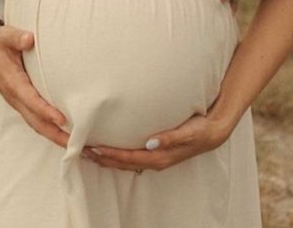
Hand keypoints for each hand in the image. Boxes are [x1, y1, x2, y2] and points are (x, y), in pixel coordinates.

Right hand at [0, 24, 67, 147]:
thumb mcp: (5, 35)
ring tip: (78, 146)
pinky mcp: (22, 102)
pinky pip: (37, 120)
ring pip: (37, 124)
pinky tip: (66, 135)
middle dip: (56, 134)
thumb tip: (29, 39)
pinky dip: (51, 130)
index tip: (61, 119)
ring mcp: (18, 102)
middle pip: (36, 121)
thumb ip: (17, 37)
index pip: (30, 99)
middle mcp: (15, 97)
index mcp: (12, 82)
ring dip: (56, 137)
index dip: (45, 110)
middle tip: (77, 144)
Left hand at [83, 111, 232, 172]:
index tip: (93, 148)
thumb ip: (169, 137)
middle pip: (122, 163)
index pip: (128, 158)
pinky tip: (107, 147)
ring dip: (105, 157)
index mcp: (159, 157)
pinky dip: (116, 154)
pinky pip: (130, 156)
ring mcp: (153, 158)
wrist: (212, 132)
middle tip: (80, 150)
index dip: (110, 154)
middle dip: (101, 158)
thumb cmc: (199, 129)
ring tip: (87, 150)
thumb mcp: (188, 132)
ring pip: (124, 161)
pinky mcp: (154, 152)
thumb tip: (150, 143)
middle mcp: (153, 160)